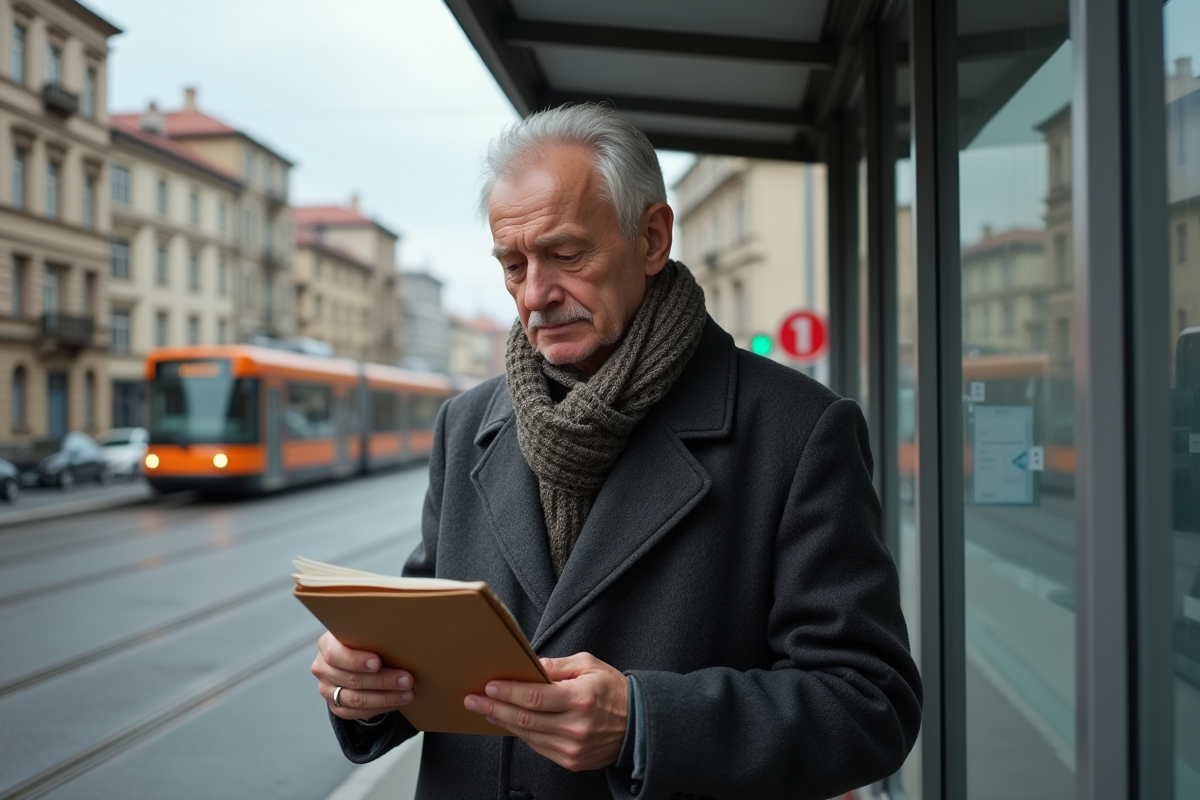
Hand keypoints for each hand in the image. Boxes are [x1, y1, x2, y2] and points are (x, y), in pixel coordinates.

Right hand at [311, 631, 413, 720]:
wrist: (352, 658)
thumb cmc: (362, 641)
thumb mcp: (363, 632)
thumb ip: (372, 634)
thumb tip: (400, 638)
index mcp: (326, 645)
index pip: (335, 655)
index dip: (356, 661)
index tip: (378, 662)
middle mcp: (323, 669)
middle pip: (352, 679)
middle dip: (383, 680)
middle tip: (407, 679)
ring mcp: (327, 690)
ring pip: (356, 700)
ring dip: (386, 698)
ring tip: (408, 694)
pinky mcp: (336, 706)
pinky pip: (357, 713)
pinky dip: (380, 708)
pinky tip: (396, 703)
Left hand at [464, 652, 627, 771]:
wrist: (638, 725)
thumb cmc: (613, 691)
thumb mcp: (589, 665)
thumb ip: (557, 666)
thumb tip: (530, 666)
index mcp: (581, 699)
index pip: (535, 697)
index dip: (509, 692)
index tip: (489, 685)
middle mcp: (576, 726)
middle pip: (525, 719)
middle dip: (494, 707)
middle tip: (473, 699)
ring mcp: (572, 748)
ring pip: (528, 735)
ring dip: (502, 722)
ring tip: (485, 710)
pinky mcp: (571, 761)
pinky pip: (538, 746)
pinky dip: (520, 734)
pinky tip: (508, 723)